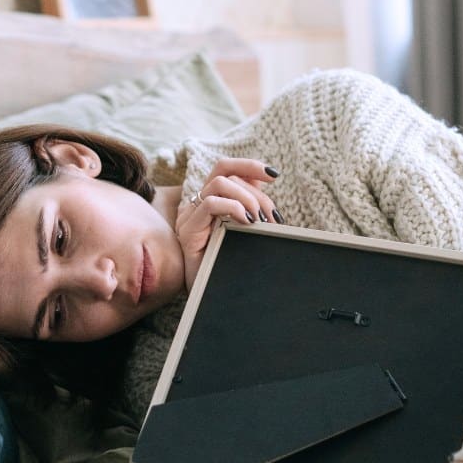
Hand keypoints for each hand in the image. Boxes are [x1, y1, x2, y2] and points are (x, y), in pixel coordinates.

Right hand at [175, 159, 278, 291]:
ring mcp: (189, 217)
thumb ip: (251, 209)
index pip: (225, 169)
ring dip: (246, 197)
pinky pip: (210, 204)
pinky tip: (246, 222)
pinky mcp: (188, 231)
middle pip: (224, 174)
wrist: (211, 297)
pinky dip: (233, 207)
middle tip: (271, 217)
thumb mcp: (245, 233)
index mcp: (209, 203)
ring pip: (218, 184)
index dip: (249, 166)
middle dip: (255, 192)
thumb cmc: (228, 267)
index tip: (273, 175)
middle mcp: (196, 206)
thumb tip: (267, 189)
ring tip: (259, 219)